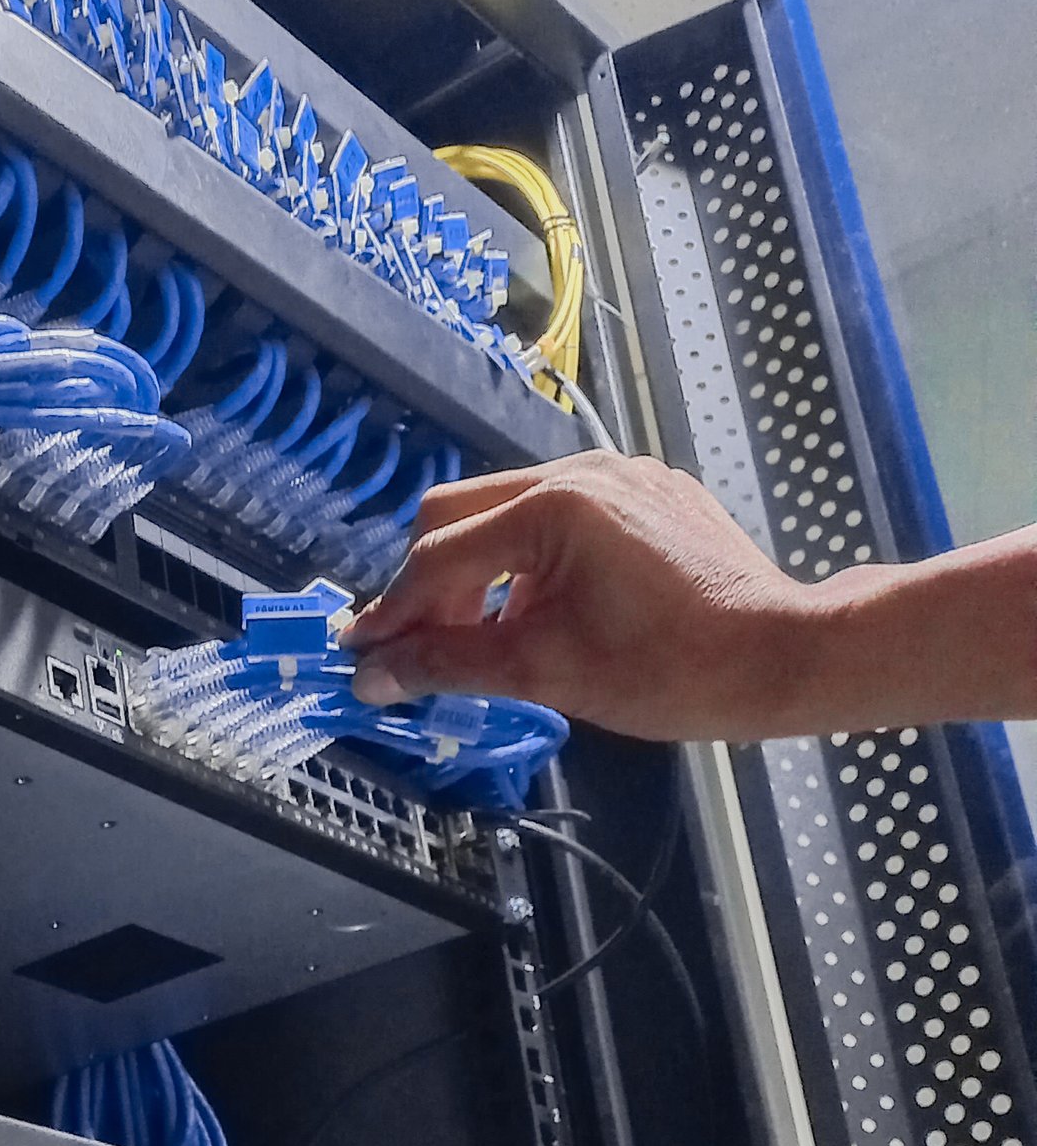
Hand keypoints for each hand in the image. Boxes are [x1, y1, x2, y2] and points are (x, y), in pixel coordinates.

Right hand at [345, 453, 821, 739]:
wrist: (785, 657)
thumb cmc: (673, 671)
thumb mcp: (547, 671)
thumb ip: (448, 663)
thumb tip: (373, 674)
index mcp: (553, 508)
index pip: (439, 556)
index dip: (391, 611)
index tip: (359, 653)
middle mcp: (580, 472)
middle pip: (459, 514)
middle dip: (429, 584)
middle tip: (419, 648)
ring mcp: (618, 475)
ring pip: (507, 512)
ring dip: (480, 573)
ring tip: (488, 639)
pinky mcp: (647, 490)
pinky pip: (560, 515)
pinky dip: (531, 561)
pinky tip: (547, 613)